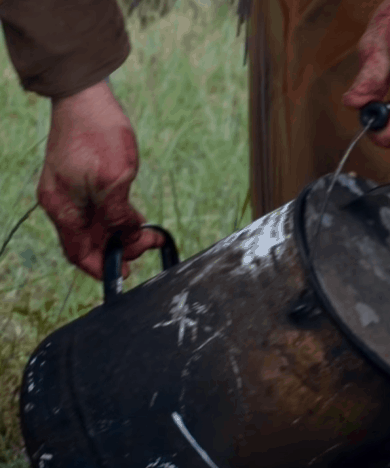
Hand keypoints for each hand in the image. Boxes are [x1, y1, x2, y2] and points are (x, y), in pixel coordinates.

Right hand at [37, 80, 161, 279]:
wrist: (86, 96)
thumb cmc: (97, 133)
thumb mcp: (115, 179)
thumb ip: (119, 214)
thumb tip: (127, 239)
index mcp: (62, 208)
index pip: (79, 253)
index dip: (102, 267)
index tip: (127, 273)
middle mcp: (63, 204)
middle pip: (91, 242)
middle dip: (120, 248)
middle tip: (149, 245)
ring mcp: (71, 193)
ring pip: (99, 227)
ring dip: (123, 234)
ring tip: (149, 233)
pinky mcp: (82, 182)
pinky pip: (101, 211)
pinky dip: (120, 219)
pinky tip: (138, 219)